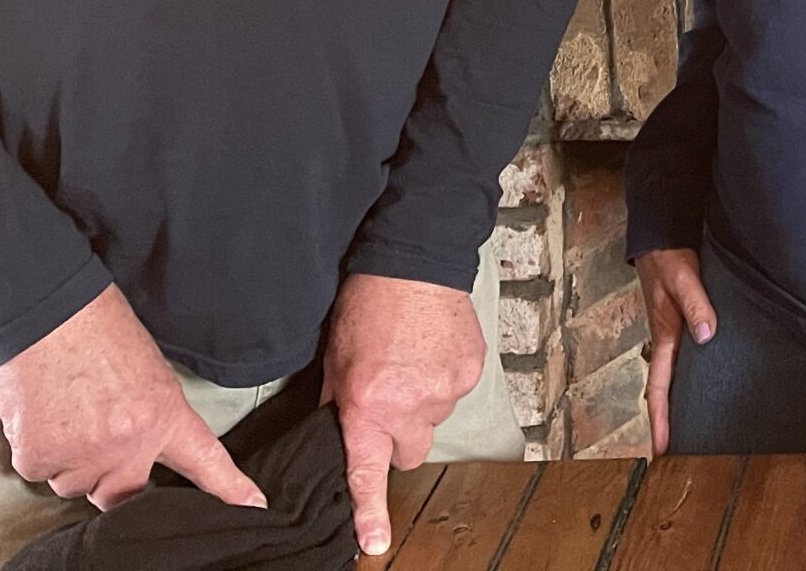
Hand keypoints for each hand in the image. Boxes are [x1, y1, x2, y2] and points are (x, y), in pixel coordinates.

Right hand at [0, 284, 266, 512]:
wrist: (48, 314)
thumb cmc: (100, 331)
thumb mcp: (150, 371)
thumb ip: (151, 418)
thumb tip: (139, 450)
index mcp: (163, 415)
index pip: (203, 460)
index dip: (228, 488)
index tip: (252, 506)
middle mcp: (127, 443)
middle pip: (121, 495)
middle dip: (112, 476)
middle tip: (99, 435)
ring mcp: (82, 456)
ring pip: (75, 485)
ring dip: (72, 462)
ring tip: (69, 412)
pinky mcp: (40, 458)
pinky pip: (41, 474)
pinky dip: (40, 452)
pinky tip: (44, 415)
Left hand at [321, 273, 486, 554]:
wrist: (415, 262)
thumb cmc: (369, 305)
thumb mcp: (335, 360)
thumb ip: (339, 405)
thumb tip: (343, 433)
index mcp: (368, 405)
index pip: (367, 471)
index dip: (370, 512)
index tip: (375, 543)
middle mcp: (410, 405)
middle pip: (410, 453)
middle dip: (400, 436)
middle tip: (392, 401)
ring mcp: (446, 390)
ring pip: (434, 420)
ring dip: (423, 402)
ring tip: (413, 361)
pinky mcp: (471, 371)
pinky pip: (456, 392)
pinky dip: (444, 379)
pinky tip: (433, 351)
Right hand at [637, 247, 718, 453]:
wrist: (660, 239)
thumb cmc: (669, 260)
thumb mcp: (683, 279)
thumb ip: (696, 305)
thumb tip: (707, 336)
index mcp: (664, 336)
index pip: (658, 387)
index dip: (660, 418)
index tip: (661, 449)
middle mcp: (667, 341)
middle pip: (664, 389)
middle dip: (668, 420)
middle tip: (678, 452)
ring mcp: (673, 334)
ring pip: (674, 376)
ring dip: (678, 401)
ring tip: (694, 428)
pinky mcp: (682, 325)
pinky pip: (683, 360)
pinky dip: (689, 377)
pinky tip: (706, 382)